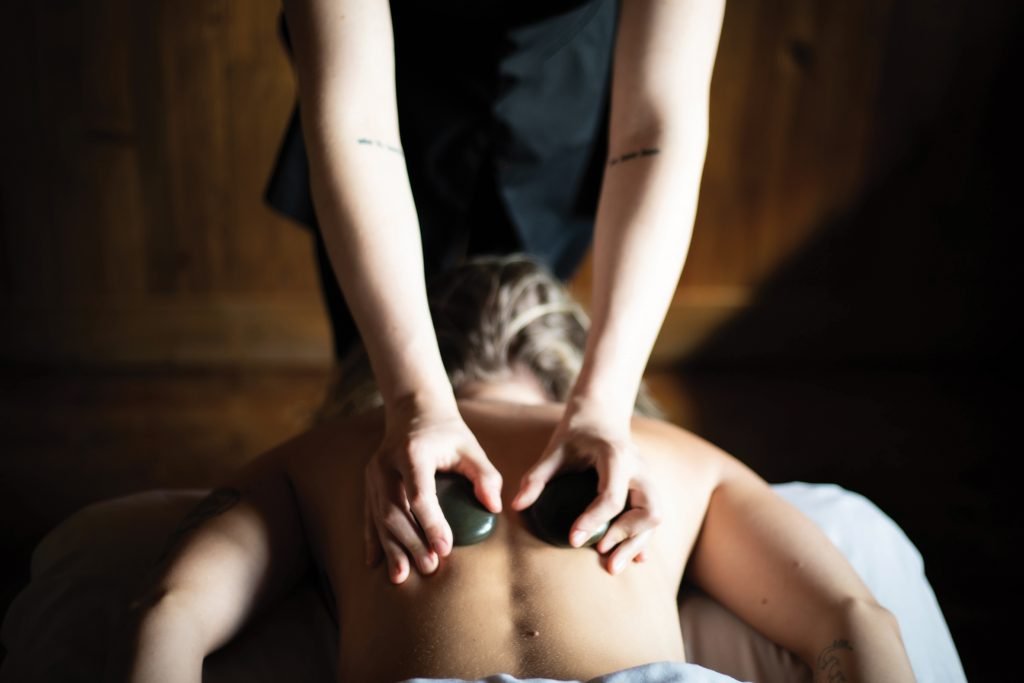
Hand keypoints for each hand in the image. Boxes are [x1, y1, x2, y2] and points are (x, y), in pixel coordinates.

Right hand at [364, 404, 502, 583]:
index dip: (431, 524)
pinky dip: (373, 540)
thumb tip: (493, 507)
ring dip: (391, 548)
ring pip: (379, 517)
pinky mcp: (368, 483)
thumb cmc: (447, 431)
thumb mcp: (470, 446)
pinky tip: (375, 563)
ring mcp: (373, 474)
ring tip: (402, 576)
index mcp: (412, 453)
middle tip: (430, 568)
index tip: (445, 548)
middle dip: (411, 543)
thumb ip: (484, 474)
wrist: (413, 410)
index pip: (419, 494)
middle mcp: (386, 464)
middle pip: (395, 511)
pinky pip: (369, 515)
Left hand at [511, 396, 660, 573]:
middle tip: (601, 554)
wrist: (601, 414)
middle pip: (649, 510)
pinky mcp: (647, 487)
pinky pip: (653, 516)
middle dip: (627, 537)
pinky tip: (632, 559)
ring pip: (655, 517)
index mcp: (616, 456)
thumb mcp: (554, 450)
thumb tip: (516, 505)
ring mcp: (647, 477)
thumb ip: (537, 477)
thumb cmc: (576, 432)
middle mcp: (639, 468)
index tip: (573, 540)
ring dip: (636, 543)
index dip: (593, 521)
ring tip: (611, 565)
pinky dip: (643, 538)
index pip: (611, 496)